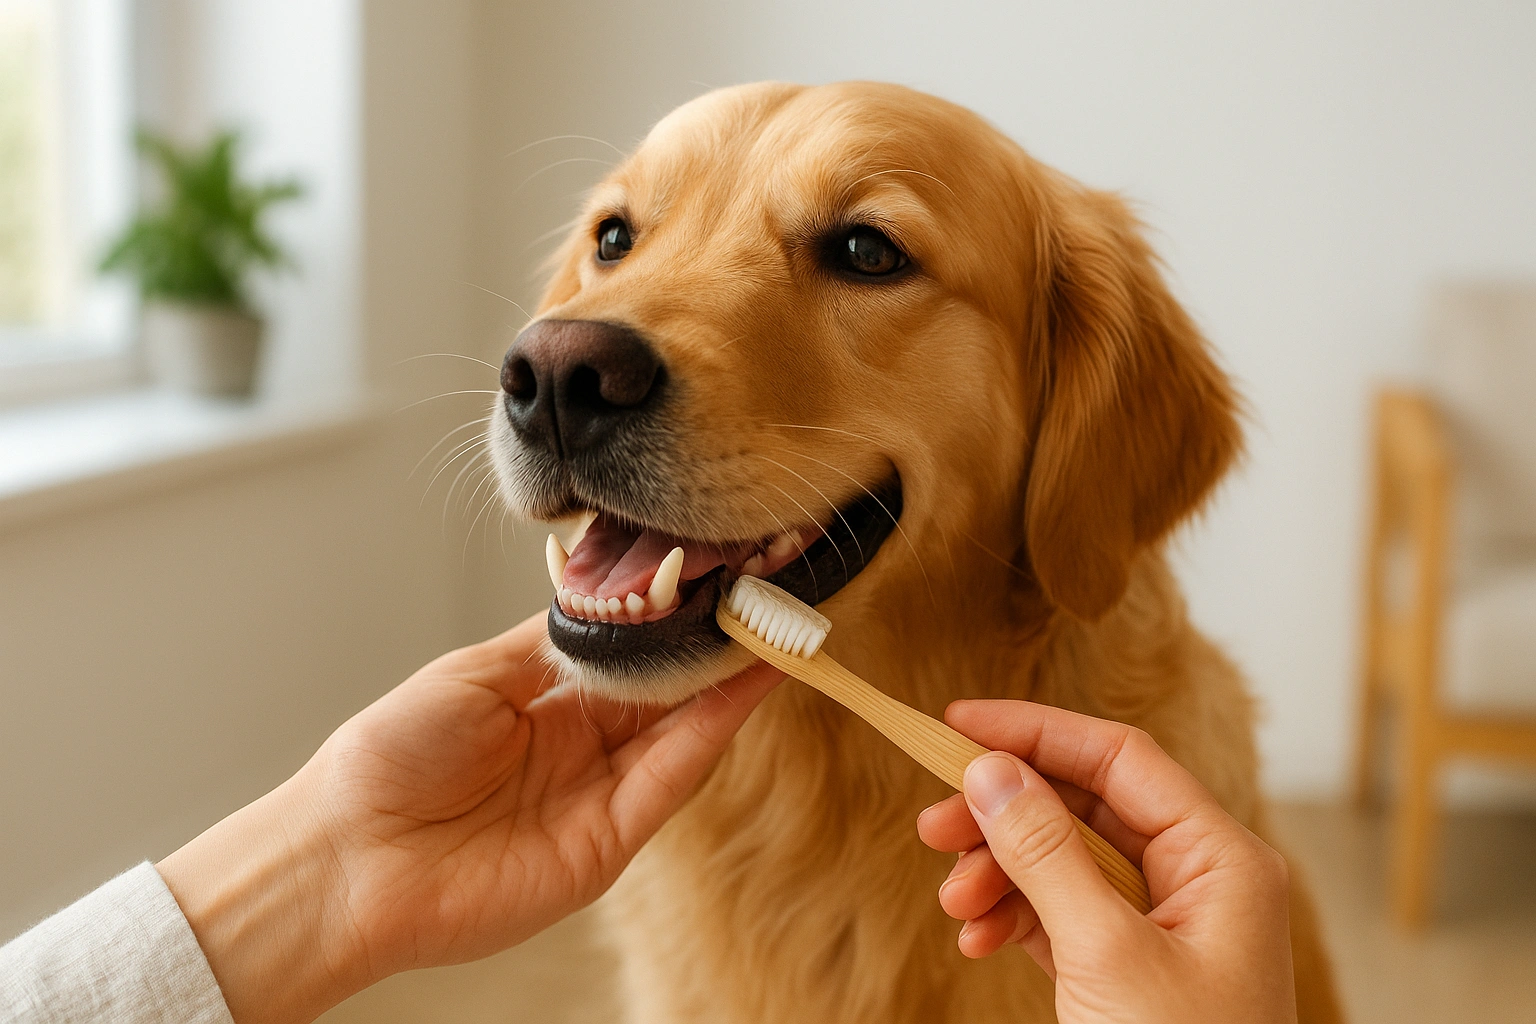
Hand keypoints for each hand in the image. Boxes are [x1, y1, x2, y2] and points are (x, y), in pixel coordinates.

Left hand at [158, 614, 780, 1023]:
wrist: (348, 854)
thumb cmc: (390, 757)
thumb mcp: (475, 674)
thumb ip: (553, 644)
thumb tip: (614, 599)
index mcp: (548, 704)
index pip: (632, 656)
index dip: (675, 618)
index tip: (716, 571)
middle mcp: (583, 749)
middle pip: (669, 691)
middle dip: (715, 642)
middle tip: (766, 588)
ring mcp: (601, 796)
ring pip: (684, 731)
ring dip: (730, 680)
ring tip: (774, 622)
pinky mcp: (609, 842)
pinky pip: (672, 778)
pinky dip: (714, 730)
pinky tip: (744, 681)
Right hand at [916, 701, 1296, 1023]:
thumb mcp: (1106, 954)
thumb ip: (1047, 853)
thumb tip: (991, 769)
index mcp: (1221, 860)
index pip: (1120, 758)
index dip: (1036, 733)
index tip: (957, 725)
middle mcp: (1196, 882)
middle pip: (1084, 807)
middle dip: (1004, 813)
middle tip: (931, 825)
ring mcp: (1160, 928)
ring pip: (1063, 862)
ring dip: (999, 872)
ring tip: (953, 901)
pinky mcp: (1125, 970)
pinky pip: (1059, 915)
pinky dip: (1012, 918)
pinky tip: (977, 937)